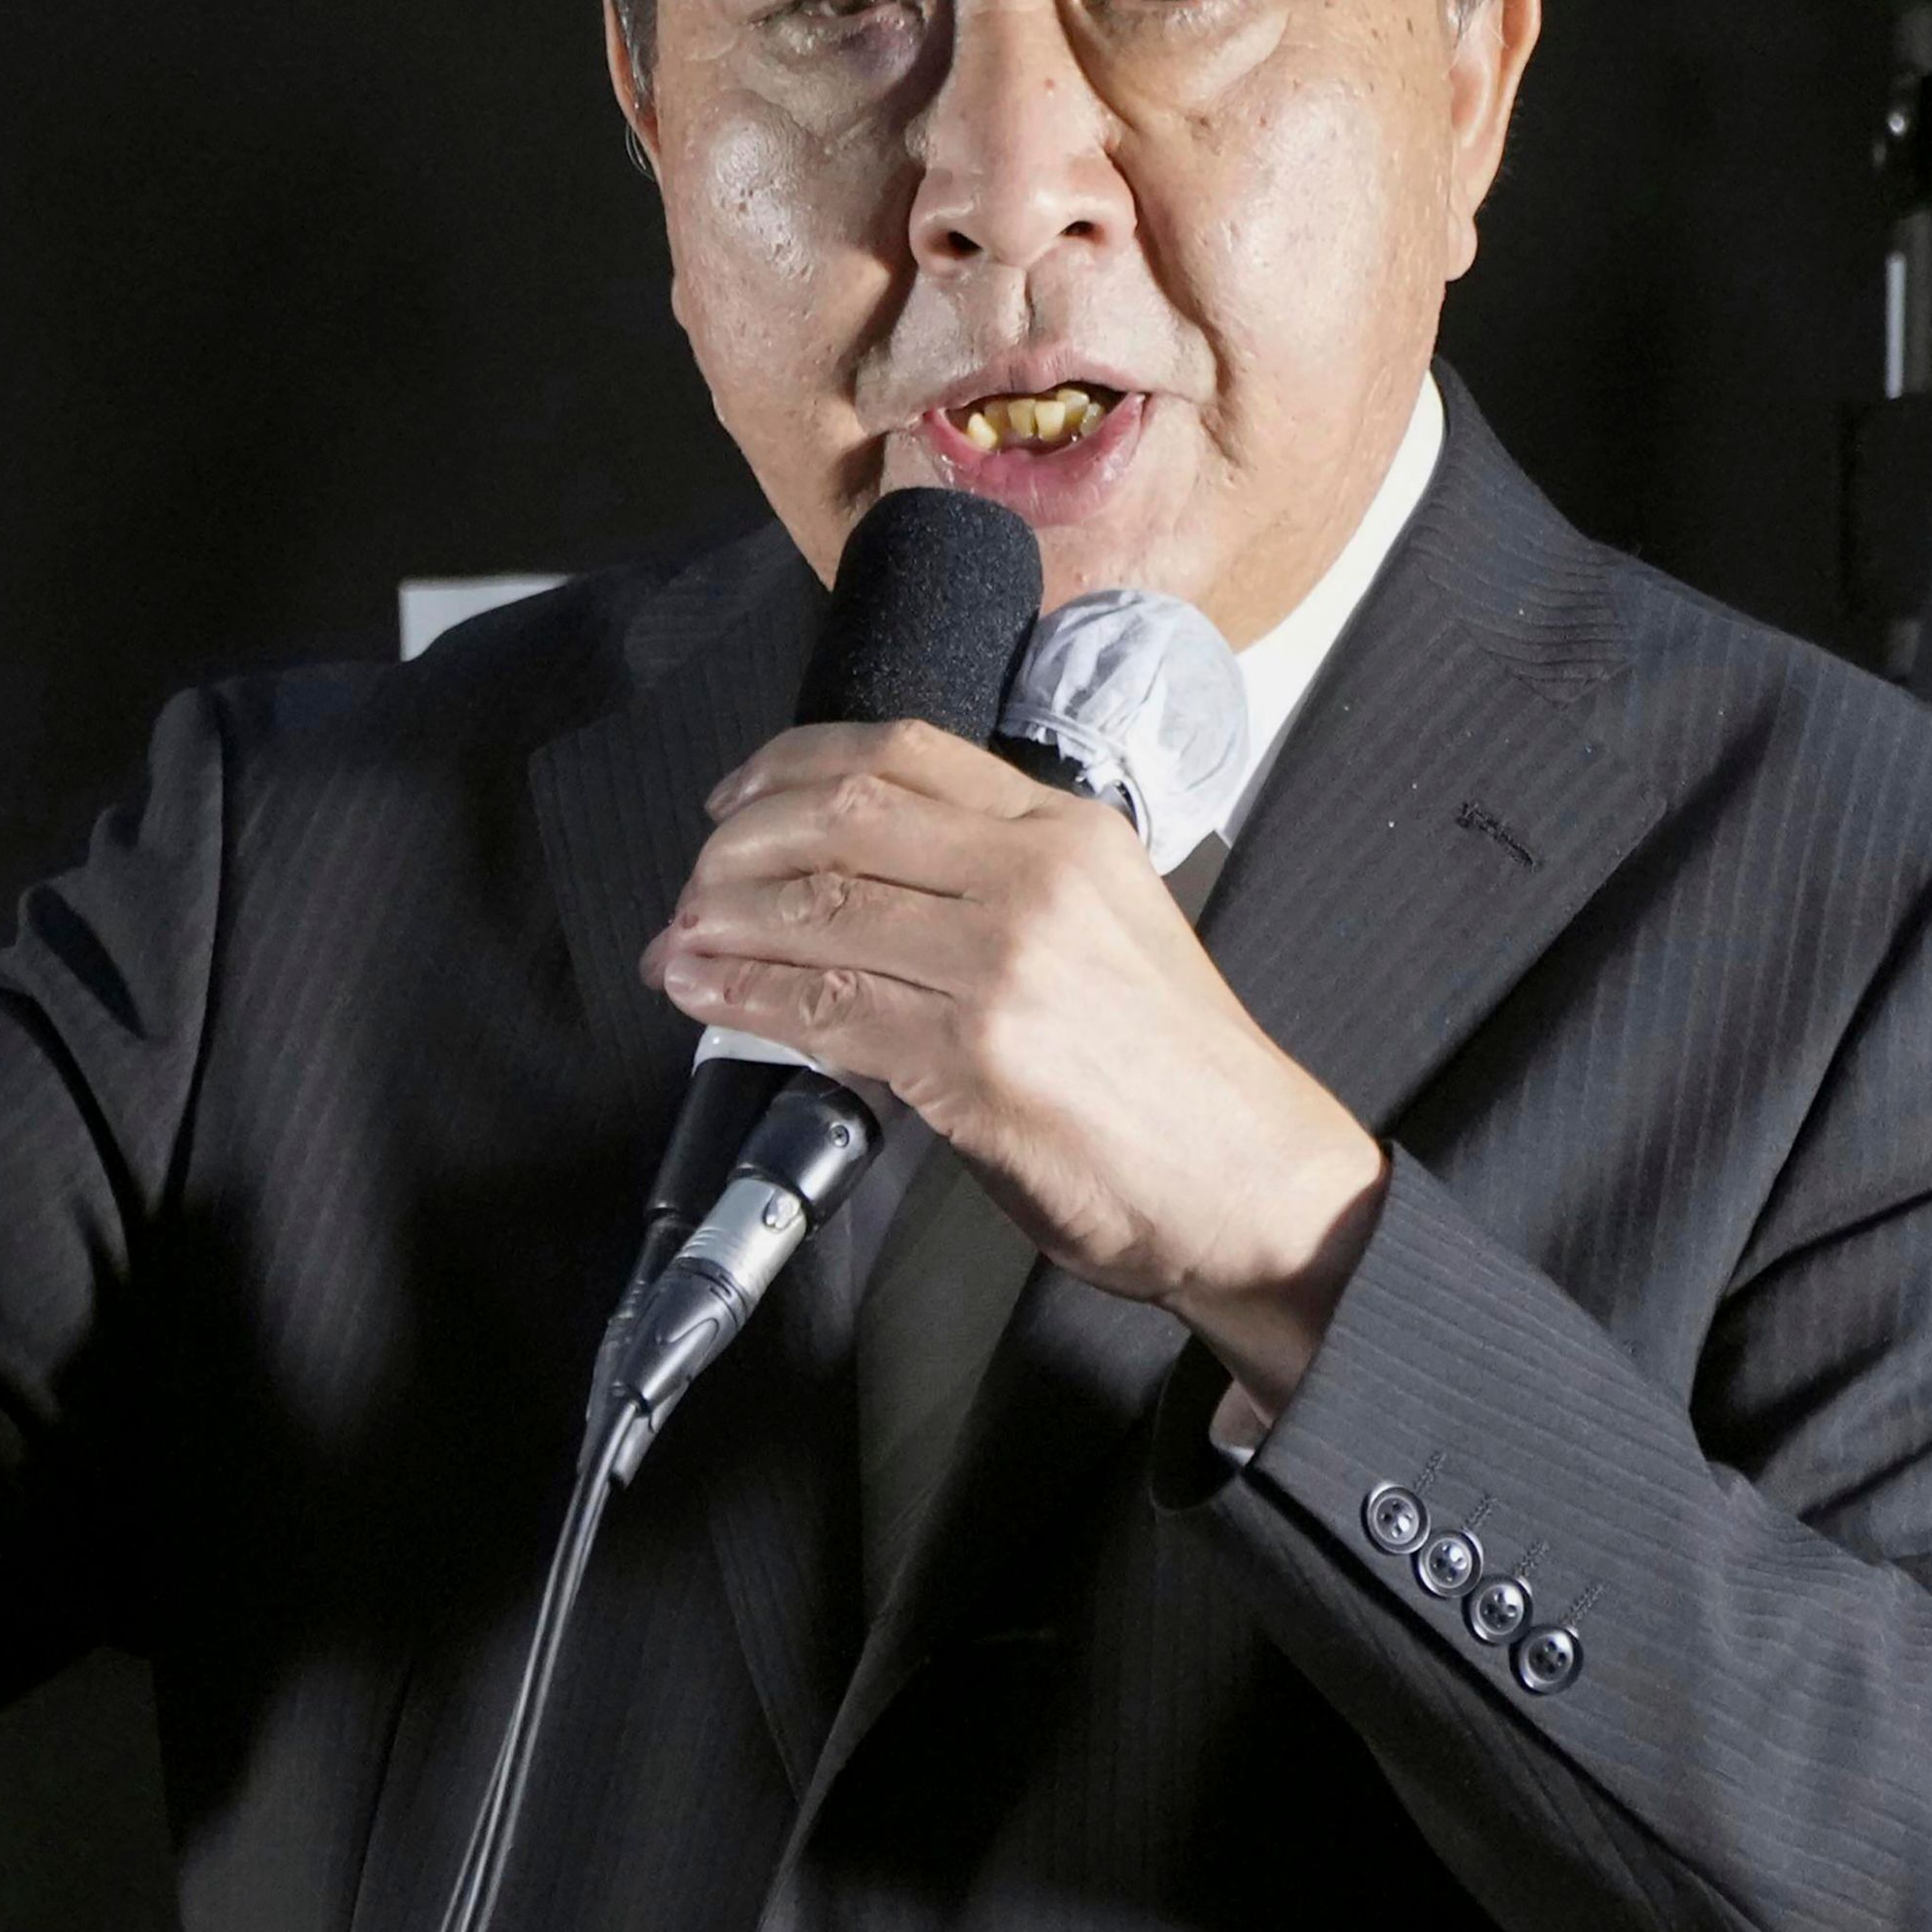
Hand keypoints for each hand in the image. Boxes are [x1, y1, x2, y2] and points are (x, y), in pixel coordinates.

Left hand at [641, 718, 1387, 1411]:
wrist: (1253, 1181)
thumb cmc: (1175, 1071)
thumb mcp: (1100, 930)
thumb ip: (989, 892)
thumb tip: (851, 899)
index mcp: (1068, 829)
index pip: (901, 750)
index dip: (792, 763)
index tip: (736, 795)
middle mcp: (1033, 873)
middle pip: (841, 815)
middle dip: (738, 843)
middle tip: (692, 882)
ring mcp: (1003, 960)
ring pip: (818, 906)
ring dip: (722, 923)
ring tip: (678, 941)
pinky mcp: (973, 1052)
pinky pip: (825, 1008)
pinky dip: (746, 998)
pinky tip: (705, 996)